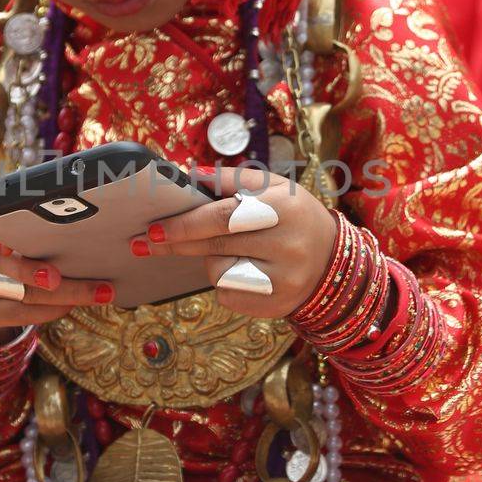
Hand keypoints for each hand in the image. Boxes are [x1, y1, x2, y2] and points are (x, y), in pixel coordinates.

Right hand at [0, 232, 115, 346]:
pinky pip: (20, 314)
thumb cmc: (5, 252)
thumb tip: (86, 232)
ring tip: (96, 293)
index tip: (10, 245)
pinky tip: (71, 305)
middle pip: (13, 267)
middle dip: (42, 273)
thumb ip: (29, 232)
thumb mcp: (5, 234)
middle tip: (66, 276)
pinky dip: (50, 311)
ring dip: (65, 294)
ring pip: (23, 294)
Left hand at [134, 166, 337, 319]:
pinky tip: (245, 273)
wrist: (333, 263)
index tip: (155, 227)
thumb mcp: (273, 188)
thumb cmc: (293, 217)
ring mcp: (282, 279)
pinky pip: (228, 295)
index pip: (224, 216)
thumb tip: (189, 176)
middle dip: (178, 242)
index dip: (186, 222)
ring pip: (219, 272)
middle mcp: (286, 244)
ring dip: (213, 261)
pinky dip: (226, 283)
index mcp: (284, 208)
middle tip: (148, 241)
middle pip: (216, 245)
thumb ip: (233, 181)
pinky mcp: (275, 305)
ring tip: (234, 252)